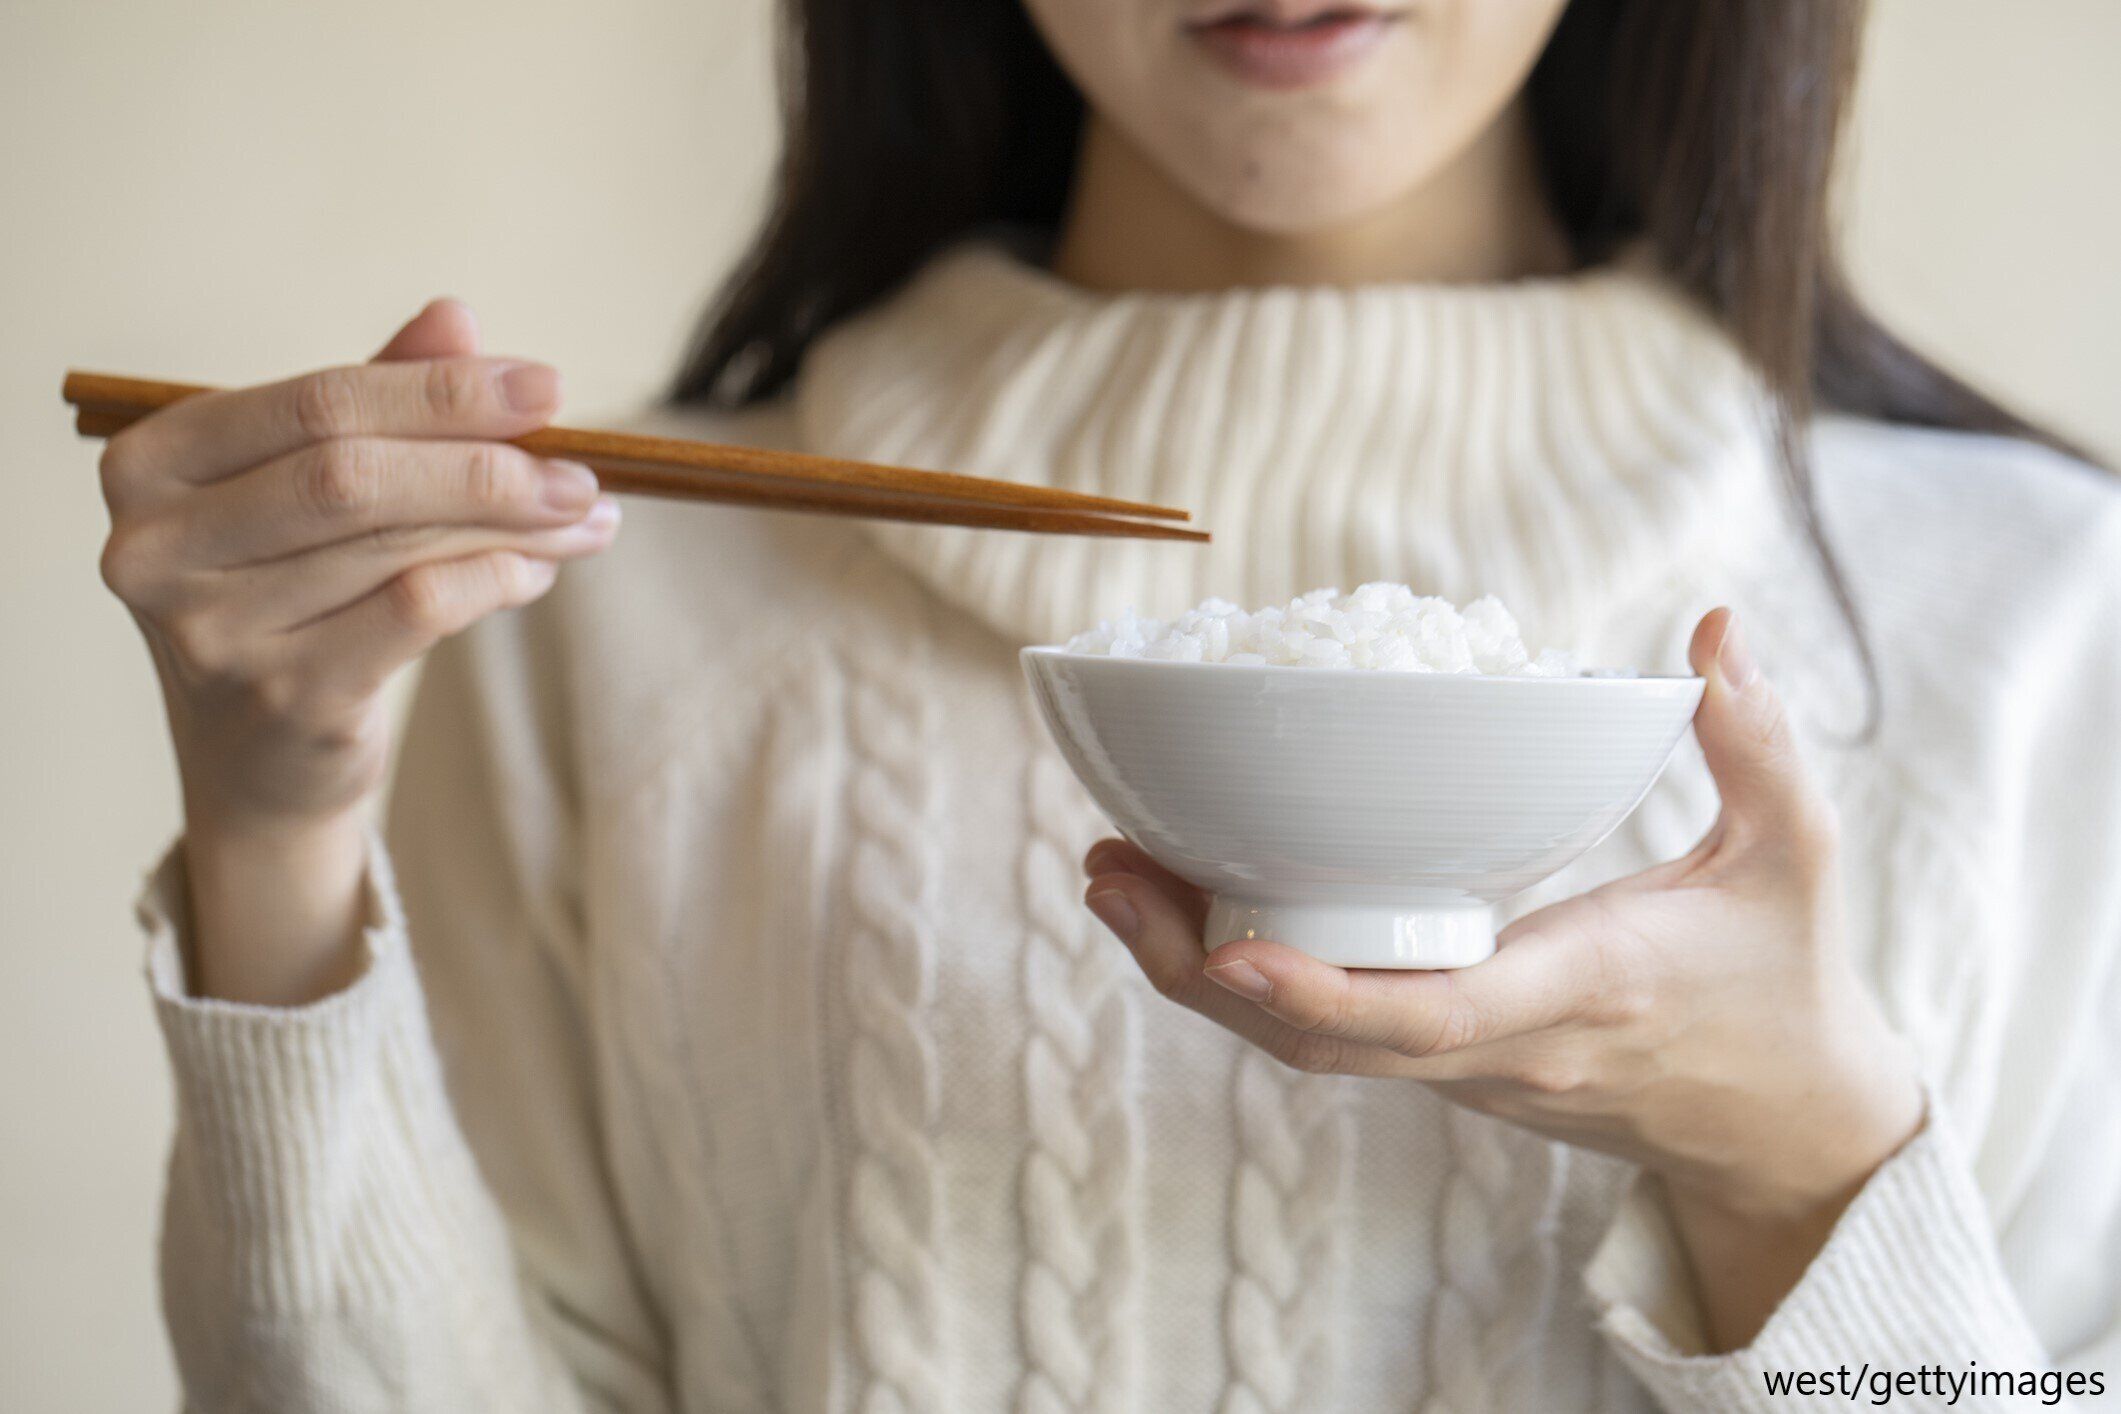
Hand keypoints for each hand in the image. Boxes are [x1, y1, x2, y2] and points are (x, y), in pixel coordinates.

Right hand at [98, 300, 619, 1002]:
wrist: (258, 759)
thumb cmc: (289, 593)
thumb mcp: (311, 487)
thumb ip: (376, 399)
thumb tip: (459, 318)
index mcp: (152, 465)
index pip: (316, 402)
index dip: (441, 391)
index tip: (547, 388)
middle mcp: (158, 547)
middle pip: (353, 473)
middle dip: (488, 461)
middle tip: (582, 466)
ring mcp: (214, 632)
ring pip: (398, 543)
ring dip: (515, 522)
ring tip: (585, 514)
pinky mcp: (286, 699)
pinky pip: (419, 611)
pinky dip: (497, 579)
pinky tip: (537, 569)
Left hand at [1081, 608, 1923, 1349]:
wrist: (1783, 1126)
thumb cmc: (1782, 980)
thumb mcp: (1797, 855)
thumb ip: (1759, 740)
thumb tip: (1714, 630)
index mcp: (1583, 991)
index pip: (1435, 1016)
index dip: (1321, 989)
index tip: (1223, 943)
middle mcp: (1505, 1048)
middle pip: (1324, 1042)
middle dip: (1198, 971)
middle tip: (1104, 870)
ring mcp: (1467, 1071)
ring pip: (1307, 1047)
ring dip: (1198, 973)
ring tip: (1109, 876)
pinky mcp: (1447, 1068)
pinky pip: (1330, 1035)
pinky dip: (1247, 979)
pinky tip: (1184, 906)